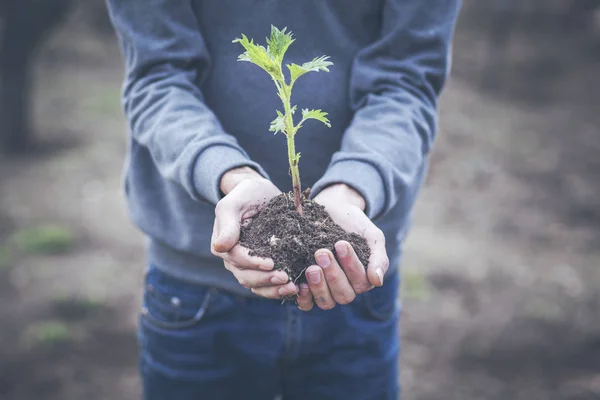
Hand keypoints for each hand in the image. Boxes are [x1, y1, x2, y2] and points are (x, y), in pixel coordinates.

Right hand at [211, 167, 297, 298]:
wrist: (261, 194)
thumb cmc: (247, 195)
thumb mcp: (235, 203)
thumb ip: (227, 223)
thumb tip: (220, 246)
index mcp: (224, 245)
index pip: (237, 259)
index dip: (253, 263)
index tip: (271, 263)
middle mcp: (233, 260)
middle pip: (247, 276)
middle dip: (266, 280)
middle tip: (287, 278)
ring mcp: (248, 267)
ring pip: (257, 285)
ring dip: (274, 289)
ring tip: (293, 287)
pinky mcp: (262, 269)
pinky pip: (267, 285)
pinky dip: (279, 289)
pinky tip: (296, 288)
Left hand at [296, 184, 389, 310]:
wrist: (332, 210)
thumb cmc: (354, 223)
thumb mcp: (371, 236)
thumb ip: (378, 257)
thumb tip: (376, 281)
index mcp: (363, 278)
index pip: (360, 282)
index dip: (351, 265)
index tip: (341, 243)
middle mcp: (345, 288)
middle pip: (344, 295)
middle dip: (333, 275)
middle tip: (321, 252)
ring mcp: (326, 289)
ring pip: (327, 302)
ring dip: (319, 287)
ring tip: (312, 268)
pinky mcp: (307, 288)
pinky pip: (307, 304)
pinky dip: (304, 299)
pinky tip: (300, 285)